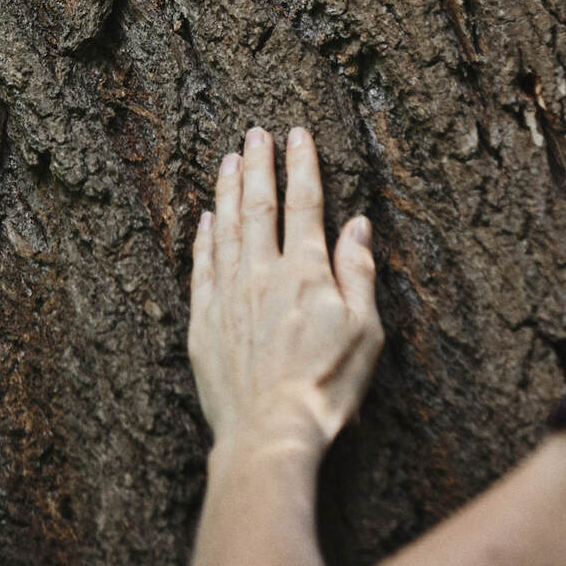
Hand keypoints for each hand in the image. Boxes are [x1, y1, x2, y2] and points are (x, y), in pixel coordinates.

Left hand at [187, 125, 383, 455]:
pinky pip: (201, 267)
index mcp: (305, 273)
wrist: (269, 433)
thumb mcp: (364, 332)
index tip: (297, 135)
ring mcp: (229, 296)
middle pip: (260, 206)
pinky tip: (206, 218)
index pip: (304, 204)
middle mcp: (263, 274)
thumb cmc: (326, 387)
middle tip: (255, 132)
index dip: (302, 165)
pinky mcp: (204, 322)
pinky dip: (204, 238)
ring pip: (227, 228)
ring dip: (229, 190)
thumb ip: (358, 273)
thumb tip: (357, 225)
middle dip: (260, 165)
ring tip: (229, 159)